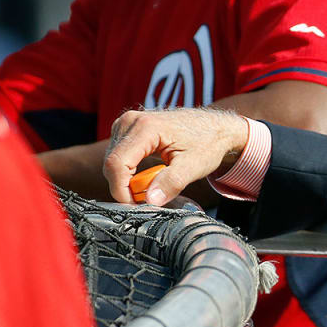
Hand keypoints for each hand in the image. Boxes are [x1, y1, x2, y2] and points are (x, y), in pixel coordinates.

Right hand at [103, 108, 248, 204]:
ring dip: (128, 181)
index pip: (117, 164)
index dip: (121, 190)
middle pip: (112, 164)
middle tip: (151, 196)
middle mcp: (130, 121)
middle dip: (126, 187)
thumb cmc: (207, 143)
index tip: (136, 205)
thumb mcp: (194, 166)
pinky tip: (149, 174)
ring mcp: (126, 124)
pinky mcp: (126, 130)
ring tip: (154, 183)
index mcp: (145, 127)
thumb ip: (172, 183)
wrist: (213, 128)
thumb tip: (150, 200)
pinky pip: (118, 158)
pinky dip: (129, 172)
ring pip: (113, 162)